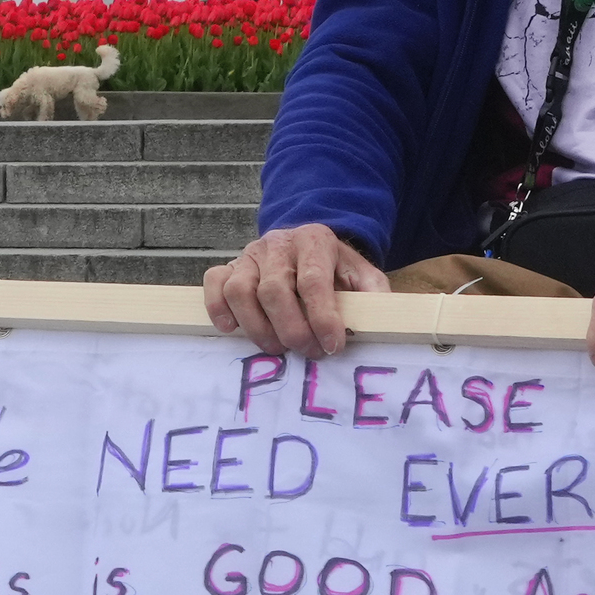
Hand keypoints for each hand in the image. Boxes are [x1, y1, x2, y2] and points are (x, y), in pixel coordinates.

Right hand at [205, 224, 388, 357]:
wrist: (306, 245)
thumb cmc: (334, 268)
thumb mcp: (361, 274)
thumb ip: (373, 293)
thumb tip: (380, 320)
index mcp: (315, 241)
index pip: (313, 280)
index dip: (321, 317)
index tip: (332, 345)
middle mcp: (278, 244)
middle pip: (274, 290)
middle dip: (291, 329)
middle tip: (307, 353)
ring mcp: (250, 254)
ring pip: (240, 290)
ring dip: (257, 327)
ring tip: (277, 349)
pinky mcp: (230, 266)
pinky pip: (214, 283)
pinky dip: (218, 308)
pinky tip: (232, 329)